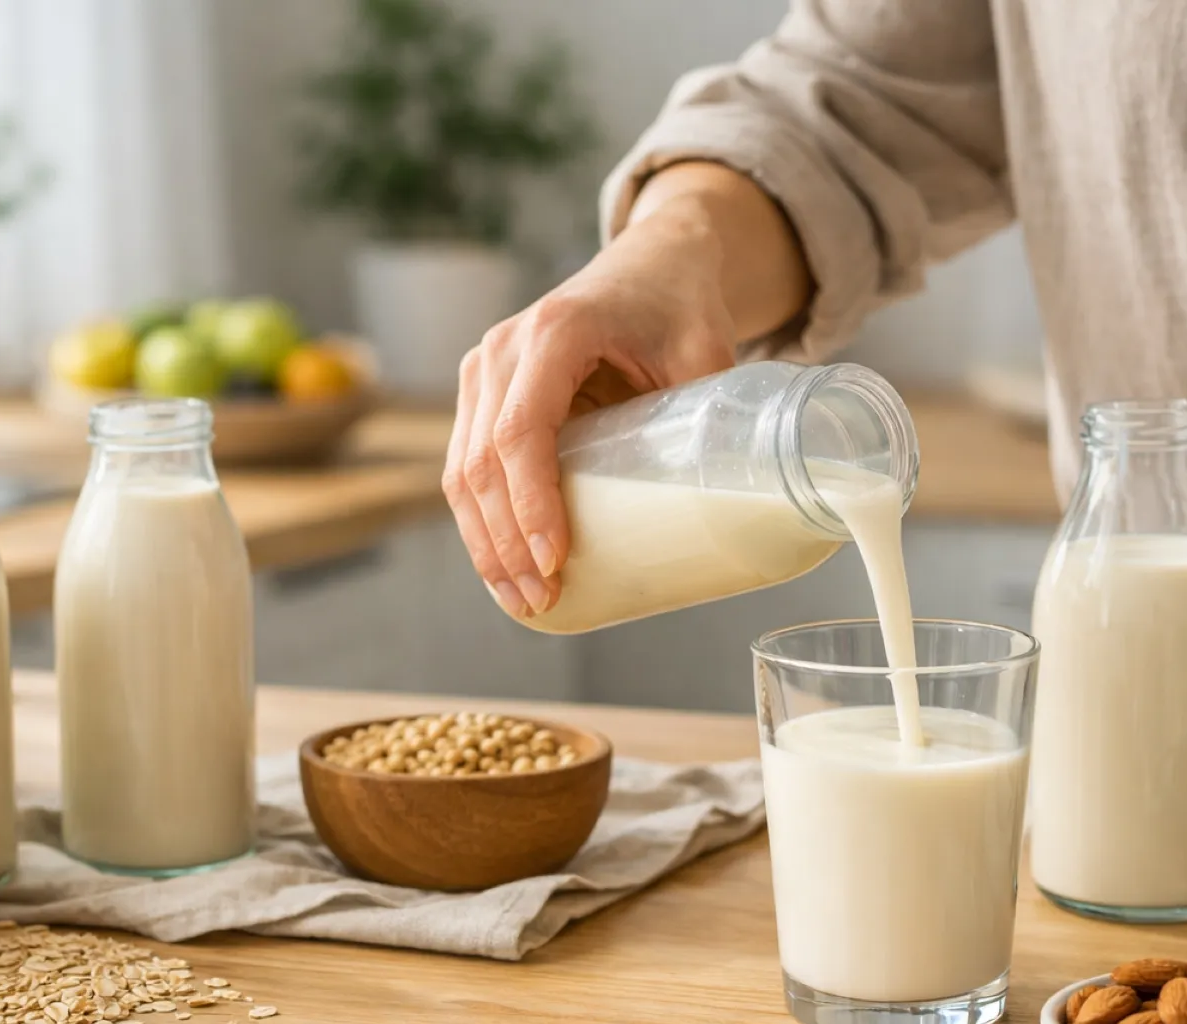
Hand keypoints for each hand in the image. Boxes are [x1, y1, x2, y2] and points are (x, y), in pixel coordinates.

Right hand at [443, 211, 738, 618]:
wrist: (652, 261)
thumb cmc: (680, 304)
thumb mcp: (704, 350)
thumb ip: (709, 415)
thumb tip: (724, 504)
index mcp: (555, 332)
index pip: (520, 431)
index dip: (530, 502)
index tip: (555, 559)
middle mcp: (503, 348)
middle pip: (480, 462)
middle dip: (505, 543)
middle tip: (543, 599)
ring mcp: (484, 370)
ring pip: (462, 471)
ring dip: (485, 543)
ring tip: (522, 599)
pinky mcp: (482, 394)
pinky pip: (466, 466)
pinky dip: (479, 521)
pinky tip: (501, 567)